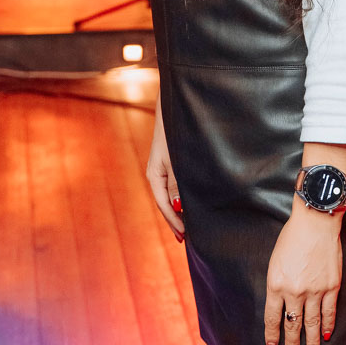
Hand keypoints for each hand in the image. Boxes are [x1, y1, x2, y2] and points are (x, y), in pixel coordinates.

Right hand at [146, 92, 184, 241]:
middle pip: (166, 203)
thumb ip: (178, 183)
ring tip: (190, 225)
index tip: (185, 236)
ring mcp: (163, 168)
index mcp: (154, 175)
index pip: (164, 205)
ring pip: (171, 194)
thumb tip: (179, 206)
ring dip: (180, 210)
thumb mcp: (177, 159)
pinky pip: (175, 185)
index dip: (175, 222)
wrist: (176, 105)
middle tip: (188, 238)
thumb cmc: (176, 131)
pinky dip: (182, 197)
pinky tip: (191, 202)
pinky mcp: (171, 162)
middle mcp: (157, 174)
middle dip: (177, 220)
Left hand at [264, 203, 341, 344]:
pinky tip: (326, 334)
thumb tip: (280, 304)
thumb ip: (277, 284)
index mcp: (276, 285)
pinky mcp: (332, 286)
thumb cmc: (292, 238)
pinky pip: (329, 312)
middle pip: (292, 325)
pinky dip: (328, 325)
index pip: (272, 318)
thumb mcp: (275, 262)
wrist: (315, 223)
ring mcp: (315, 291)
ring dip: (311, 341)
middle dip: (291, 343)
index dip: (272, 335)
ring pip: (311, 323)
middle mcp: (294, 292)